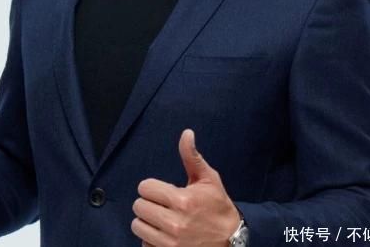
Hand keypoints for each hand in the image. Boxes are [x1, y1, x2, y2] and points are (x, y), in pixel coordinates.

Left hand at [131, 128, 240, 245]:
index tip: (161, 191)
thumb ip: (192, 157)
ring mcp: (170, 244)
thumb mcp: (208, 179)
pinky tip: (164, 235)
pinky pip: (144, 245)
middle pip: (139, 207)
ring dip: (147, 221)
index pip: (145, 188)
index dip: (152, 187)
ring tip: (161, 219)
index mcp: (182, 200)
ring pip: (138, 226)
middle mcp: (174, 224)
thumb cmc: (218, 206)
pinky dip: (150, 240)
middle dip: (148, 203)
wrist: (231, 240)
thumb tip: (186, 133)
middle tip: (161, 204)